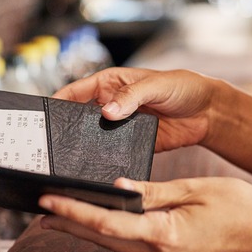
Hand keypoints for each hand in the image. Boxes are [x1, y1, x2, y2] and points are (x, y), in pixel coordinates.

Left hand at [39, 177, 251, 251]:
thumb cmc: (240, 208)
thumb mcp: (195, 189)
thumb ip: (152, 191)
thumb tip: (117, 188)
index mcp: (165, 234)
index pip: (108, 224)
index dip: (74, 212)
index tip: (48, 202)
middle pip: (103, 239)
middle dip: (69, 224)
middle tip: (39, 211)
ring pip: (114, 244)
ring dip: (84, 230)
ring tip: (58, 215)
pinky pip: (130, 245)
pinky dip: (108, 232)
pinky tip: (96, 222)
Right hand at [53, 67, 218, 151]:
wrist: (208, 112)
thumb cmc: (182, 86)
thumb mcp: (156, 85)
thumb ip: (131, 97)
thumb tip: (107, 112)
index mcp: (109, 84)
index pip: (75, 92)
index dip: (57, 101)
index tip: (44, 115)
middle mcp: (110, 105)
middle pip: (79, 117)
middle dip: (66, 127)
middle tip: (52, 141)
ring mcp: (120, 126)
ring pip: (93, 137)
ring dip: (83, 146)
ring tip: (69, 158)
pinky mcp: (132, 144)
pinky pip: (112, 153)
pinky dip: (103, 159)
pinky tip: (96, 167)